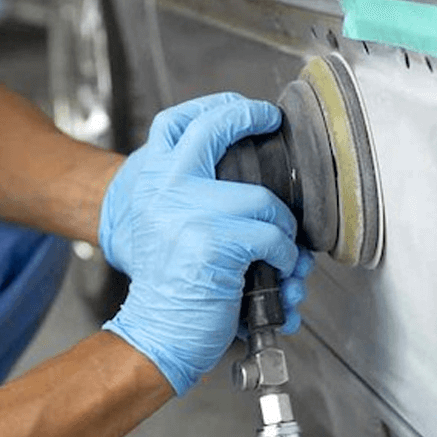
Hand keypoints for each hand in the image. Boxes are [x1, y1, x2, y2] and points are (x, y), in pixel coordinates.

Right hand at [101, 93, 301, 395]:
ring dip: (284, 229)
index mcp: (150, 181)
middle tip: (269, 119)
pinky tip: (279, 270)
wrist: (155, 329)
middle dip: (250, 116)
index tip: (246, 109)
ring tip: (283, 248)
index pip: (178, 123)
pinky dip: (286, 258)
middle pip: (213, 127)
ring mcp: (188, 210)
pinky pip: (273, 237)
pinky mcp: (214, 240)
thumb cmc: (166, 281)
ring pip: (263, 199)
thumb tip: (241, 175)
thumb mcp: (161, 222)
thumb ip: (188, 192)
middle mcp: (164, 187)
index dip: (217, 107)